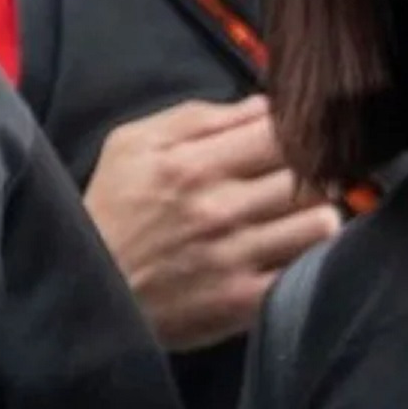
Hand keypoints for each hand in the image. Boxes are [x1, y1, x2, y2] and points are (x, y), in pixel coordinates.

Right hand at [84, 96, 342, 350]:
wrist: (87, 294)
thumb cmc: (112, 211)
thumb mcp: (133, 145)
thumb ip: (199, 118)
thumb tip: (264, 106)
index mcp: (193, 164)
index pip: (281, 135)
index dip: (302, 134)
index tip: (301, 141)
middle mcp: (218, 210)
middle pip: (309, 177)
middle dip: (316, 174)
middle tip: (309, 179)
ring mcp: (234, 258)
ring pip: (320, 223)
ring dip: (320, 216)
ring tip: (303, 216)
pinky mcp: (243, 301)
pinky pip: (305, 271)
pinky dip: (310, 258)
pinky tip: (294, 251)